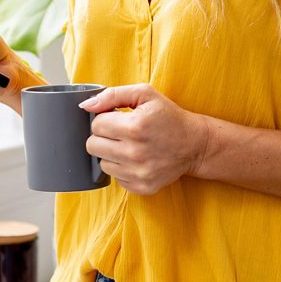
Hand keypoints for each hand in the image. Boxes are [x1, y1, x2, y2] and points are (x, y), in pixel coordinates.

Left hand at [80, 84, 210, 194]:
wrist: (195, 144)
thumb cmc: (168, 116)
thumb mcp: (145, 94)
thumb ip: (112, 95)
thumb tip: (85, 105)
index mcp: (134, 127)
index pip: (96, 124)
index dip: (105, 119)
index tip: (117, 119)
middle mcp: (135, 153)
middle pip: (92, 146)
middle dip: (103, 137)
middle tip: (120, 133)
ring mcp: (139, 173)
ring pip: (101, 164)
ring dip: (111, 154)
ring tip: (129, 146)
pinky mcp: (142, 187)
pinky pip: (115, 179)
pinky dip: (122, 169)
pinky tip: (136, 160)